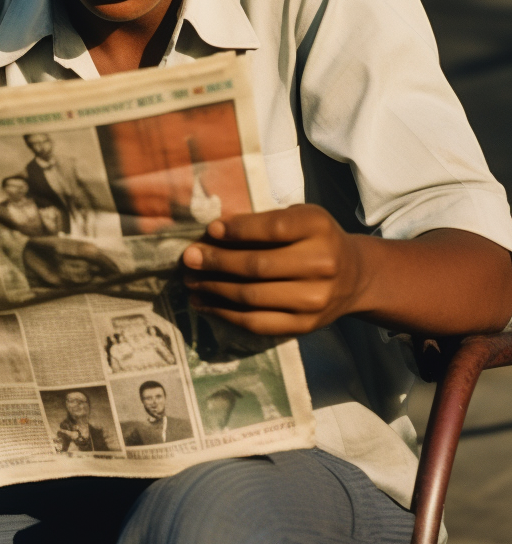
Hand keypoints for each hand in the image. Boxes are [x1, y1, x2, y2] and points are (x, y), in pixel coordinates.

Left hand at [182, 205, 361, 336]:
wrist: (355, 276)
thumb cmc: (316, 239)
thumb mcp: (301, 218)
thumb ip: (265, 222)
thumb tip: (213, 233)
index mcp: (319, 227)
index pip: (274, 228)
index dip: (238, 230)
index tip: (210, 230)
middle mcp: (322, 264)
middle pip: (258, 266)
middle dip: (216, 262)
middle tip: (188, 258)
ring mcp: (314, 299)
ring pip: (252, 297)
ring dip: (214, 289)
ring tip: (190, 281)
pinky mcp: (304, 325)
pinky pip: (256, 322)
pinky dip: (224, 313)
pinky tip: (204, 303)